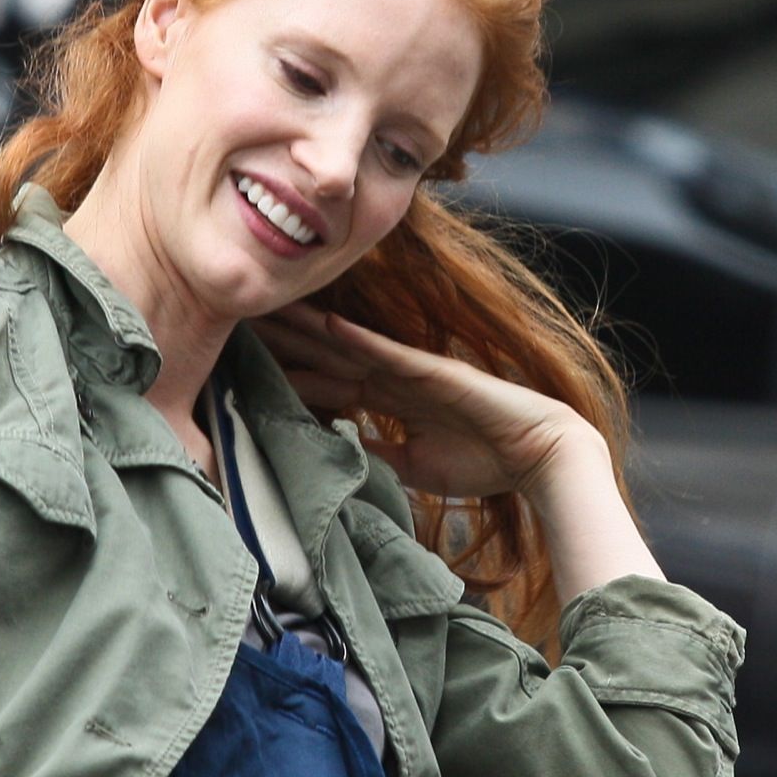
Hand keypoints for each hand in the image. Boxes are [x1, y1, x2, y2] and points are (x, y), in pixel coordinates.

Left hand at [251, 303, 600, 500]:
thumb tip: (341, 458)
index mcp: (389, 399)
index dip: (287, 368)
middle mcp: (394, 378)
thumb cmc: (486, 462)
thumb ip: (378, 456)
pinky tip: (327, 322)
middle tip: (235, 319)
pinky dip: (358, 338)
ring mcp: (412, 371)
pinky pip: (389, 353)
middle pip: (325, 352)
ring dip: (307, 327)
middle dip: (283, 338)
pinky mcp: (435, 371)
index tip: (244, 359)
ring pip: (347, 344)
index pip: (326, 380)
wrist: (541, 456)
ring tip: (267, 309)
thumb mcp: (415, 467)